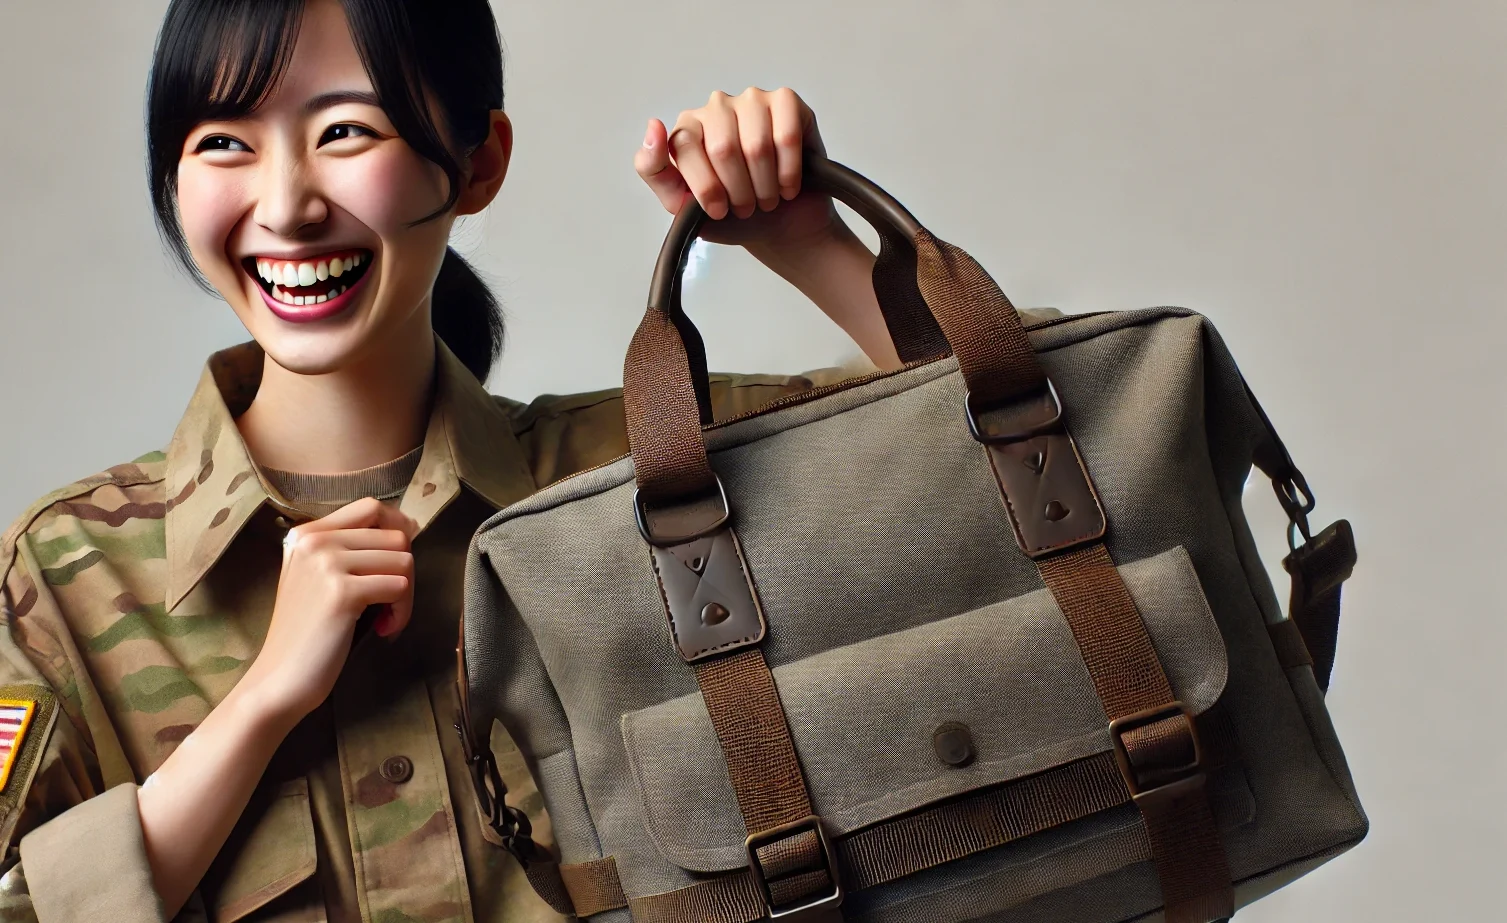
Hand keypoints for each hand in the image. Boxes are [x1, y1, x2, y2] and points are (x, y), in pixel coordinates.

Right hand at [240, 497, 417, 727]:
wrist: (279, 679)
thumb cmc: (308, 633)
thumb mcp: (319, 578)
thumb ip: (351, 550)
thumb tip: (408, 527)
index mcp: (306, 534)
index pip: (371, 507)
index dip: (398, 531)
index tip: (398, 564)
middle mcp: (314, 541)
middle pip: (396, 536)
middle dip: (405, 572)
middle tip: (390, 604)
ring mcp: (326, 563)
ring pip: (404, 560)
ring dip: (405, 595)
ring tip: (384, 618)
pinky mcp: (342, 592)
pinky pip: (400, 587)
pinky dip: (401, 612)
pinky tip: (382, 629)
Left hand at [635, 87, 841, 253]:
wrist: (778, 222)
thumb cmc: (730, 212)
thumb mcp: (682, 204)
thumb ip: (655, 170)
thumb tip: (654, 125)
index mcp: (687, 126)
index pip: (686, 147)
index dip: (706, 187)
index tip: (718, 210)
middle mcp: (717, 105)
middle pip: (723, 148)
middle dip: (738, 192)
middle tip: (747, 208)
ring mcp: (752, 99)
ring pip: (757, 146)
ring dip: (765, 187)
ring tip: (767, 198)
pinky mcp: (786, 102)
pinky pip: (786, 137)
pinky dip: (789, 172)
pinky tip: (787, 184)